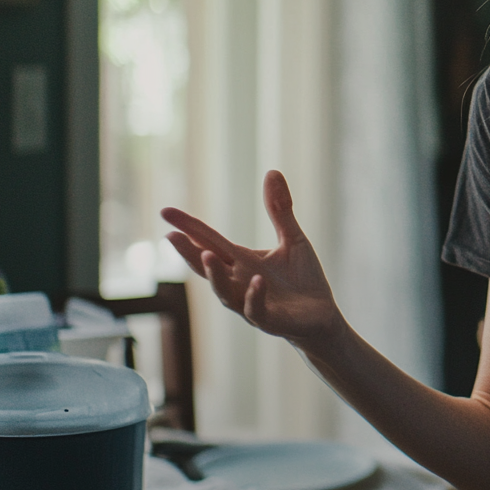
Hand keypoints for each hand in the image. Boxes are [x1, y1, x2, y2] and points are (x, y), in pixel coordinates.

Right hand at [162, 170, 342, 348]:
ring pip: (224, 291)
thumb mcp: (292, 238)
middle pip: (207, 266)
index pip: (209, 241)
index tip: (166, 212)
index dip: (189, 227)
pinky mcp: (270, 320)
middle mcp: (239, 282)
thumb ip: (279, 209)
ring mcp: (251, 303)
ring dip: (215, 275)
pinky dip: (253, 296)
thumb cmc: (303, 280)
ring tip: (206, 255)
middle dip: (188, 252)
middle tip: (170, 235)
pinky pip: (255, 309)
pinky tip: (256, 280)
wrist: (322, 317)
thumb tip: (272, 170)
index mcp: (242, 261)